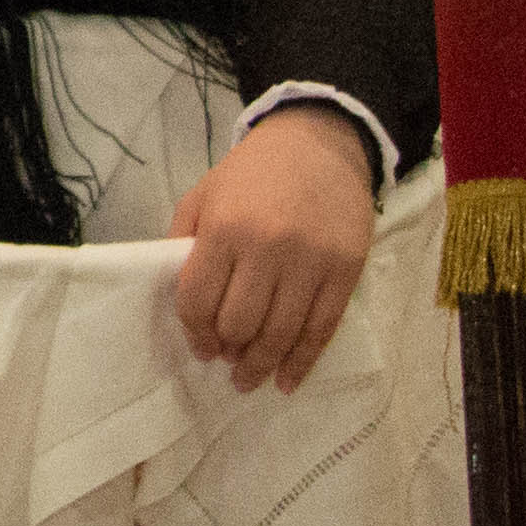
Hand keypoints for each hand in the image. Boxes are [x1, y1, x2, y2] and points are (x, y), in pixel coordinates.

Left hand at [168, 105, 374, 393]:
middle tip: (226, 363)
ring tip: (250, 379)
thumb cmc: (250, 173)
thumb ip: (183, 242)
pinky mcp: (346, 271)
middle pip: (241, 323)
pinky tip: (289, 379)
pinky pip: (323, 328)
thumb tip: (179, 299)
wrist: (318, 146)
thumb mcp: (203, 195)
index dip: (195, 332)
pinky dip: (304, 360)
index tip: (200, 348)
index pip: (199, 298)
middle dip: (230, 351)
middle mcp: (267, 248)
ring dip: (263, 364)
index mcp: (224, 229)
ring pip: (282, 332)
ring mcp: (311, 262)